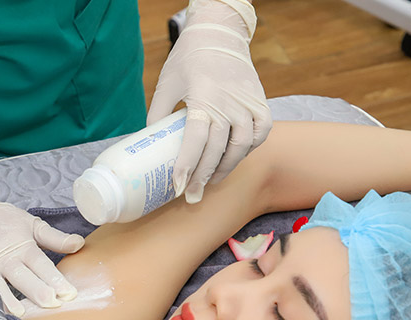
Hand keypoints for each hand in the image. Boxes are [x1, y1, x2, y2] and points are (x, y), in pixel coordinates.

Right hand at [0, 185, 84, 315]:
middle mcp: (3, 259)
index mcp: (22, 246)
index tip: (69, 293)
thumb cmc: (0, 221)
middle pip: (22, 276)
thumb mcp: (30, 224)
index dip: (55, 279)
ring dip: (8, 299)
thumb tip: (79, 244)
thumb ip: (55, 238)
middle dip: (37, 290)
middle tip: (51, 303)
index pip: (41, 264)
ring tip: (21, 312)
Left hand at [148, 0, 271, 202]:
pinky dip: (249, 149)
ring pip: (241, 146)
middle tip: (191, 195)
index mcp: (203, 98)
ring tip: (210, 181)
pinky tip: (234, 158)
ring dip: (226, 168)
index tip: (177, 186)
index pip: (195, 140)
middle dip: (203, 177)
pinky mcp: (260, 102)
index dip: (186, 166)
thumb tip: (149, 145)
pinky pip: (260, 133)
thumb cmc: (188, 59)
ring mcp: (247, 102)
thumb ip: (157, 114)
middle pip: (217, 150)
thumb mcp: (166, 84)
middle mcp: (229, 102)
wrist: (219, 33)